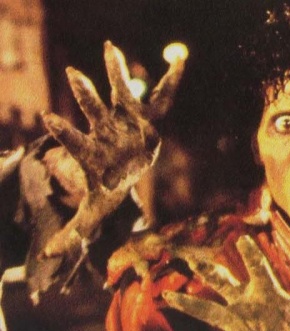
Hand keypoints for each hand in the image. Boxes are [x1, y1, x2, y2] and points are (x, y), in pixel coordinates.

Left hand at [40, 41, 185, 258]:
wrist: (119, 170)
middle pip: (94, 113)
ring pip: (119, 95)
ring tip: (110, 48)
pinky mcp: (143, 117)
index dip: (65, 134)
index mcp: (93, 156)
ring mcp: (123, 123)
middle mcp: (106, 134)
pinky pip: (161, 98)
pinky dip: (171, 82)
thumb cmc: (105, 189)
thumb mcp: (91, 213)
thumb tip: (44, 258)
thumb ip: (70, 233)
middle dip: (86, 96)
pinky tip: (181, 62)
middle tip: (73, 74)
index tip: (49, 118)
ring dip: (115, 74)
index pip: (76, 145)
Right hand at [162, 235, 289, 330]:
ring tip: (167, 296)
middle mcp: (246, 302)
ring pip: (209, 309)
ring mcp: (238, 320)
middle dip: (209, 272)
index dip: (251, 256)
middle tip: (191, 259)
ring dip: (189, 303)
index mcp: (266, 290)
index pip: (258, 269)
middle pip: (224, 283)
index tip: (243, 239)